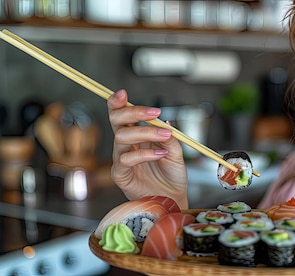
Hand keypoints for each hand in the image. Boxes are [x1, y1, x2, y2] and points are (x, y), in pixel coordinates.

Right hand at [107, 89, 188, 208]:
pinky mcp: (121, 174)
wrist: (173, 197)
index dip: (118, 103)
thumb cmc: (172, 174)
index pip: (122, 114)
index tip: (123, 93)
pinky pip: (125, 160)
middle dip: (133, 112)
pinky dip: (144, 154)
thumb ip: (170, 137)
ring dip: (145, 133)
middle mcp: (126, 144)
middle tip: (155, 112)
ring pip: (122, 137)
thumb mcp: (177, 152)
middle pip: (117, 121)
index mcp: (137, 134)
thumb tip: (165, 121)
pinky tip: (160, 154)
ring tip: (165, 137)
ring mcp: (121, 158)